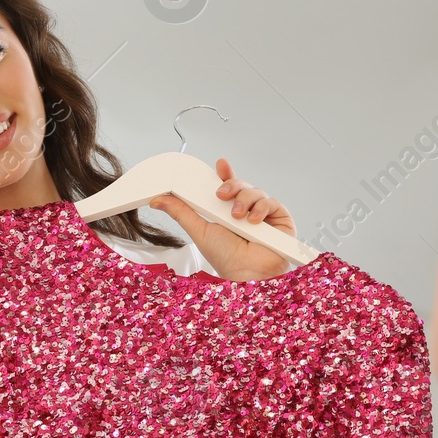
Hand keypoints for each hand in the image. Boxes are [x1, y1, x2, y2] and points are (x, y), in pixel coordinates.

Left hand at [149, 157, 296, 281]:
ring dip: (244, 200)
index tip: (220, 164)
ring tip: (237, 217)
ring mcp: (263, 214)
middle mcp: (246, 210)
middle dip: (231, 185)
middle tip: (221, 195)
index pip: (227, 186)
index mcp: (227, 211)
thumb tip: (157, 199)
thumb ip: (180, 212)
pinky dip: (261, 208)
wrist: (247, 273)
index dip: (225, 174)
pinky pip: (272, 202)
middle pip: (241, 185)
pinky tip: (253, 221)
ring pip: (255, 191)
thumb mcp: (198, 230)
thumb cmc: (225, 258)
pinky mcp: (280, 219)